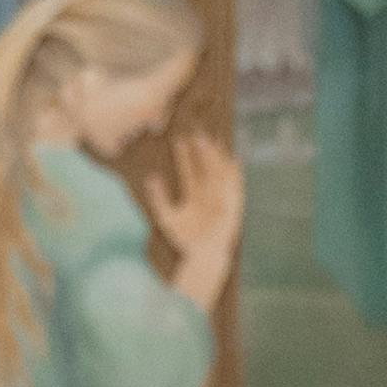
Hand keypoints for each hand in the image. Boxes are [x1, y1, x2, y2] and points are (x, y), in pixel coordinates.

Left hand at [151, 128, 243, 307]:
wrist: (203, 257)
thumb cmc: (185, 239)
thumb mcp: (166, 217)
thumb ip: (158, 198)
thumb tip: (150, 177)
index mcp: (193, 194)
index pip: (188, 170)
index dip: (183, 155)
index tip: (178, 138)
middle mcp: (208, 193)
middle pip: (204, 165)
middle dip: (201, 149)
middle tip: (196, 129)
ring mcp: (221, 197)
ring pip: (218, 171)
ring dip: (216, 156)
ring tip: (212, 138)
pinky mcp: (233, 205)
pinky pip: (236, 187)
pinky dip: (236, 174)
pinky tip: (236, 159)